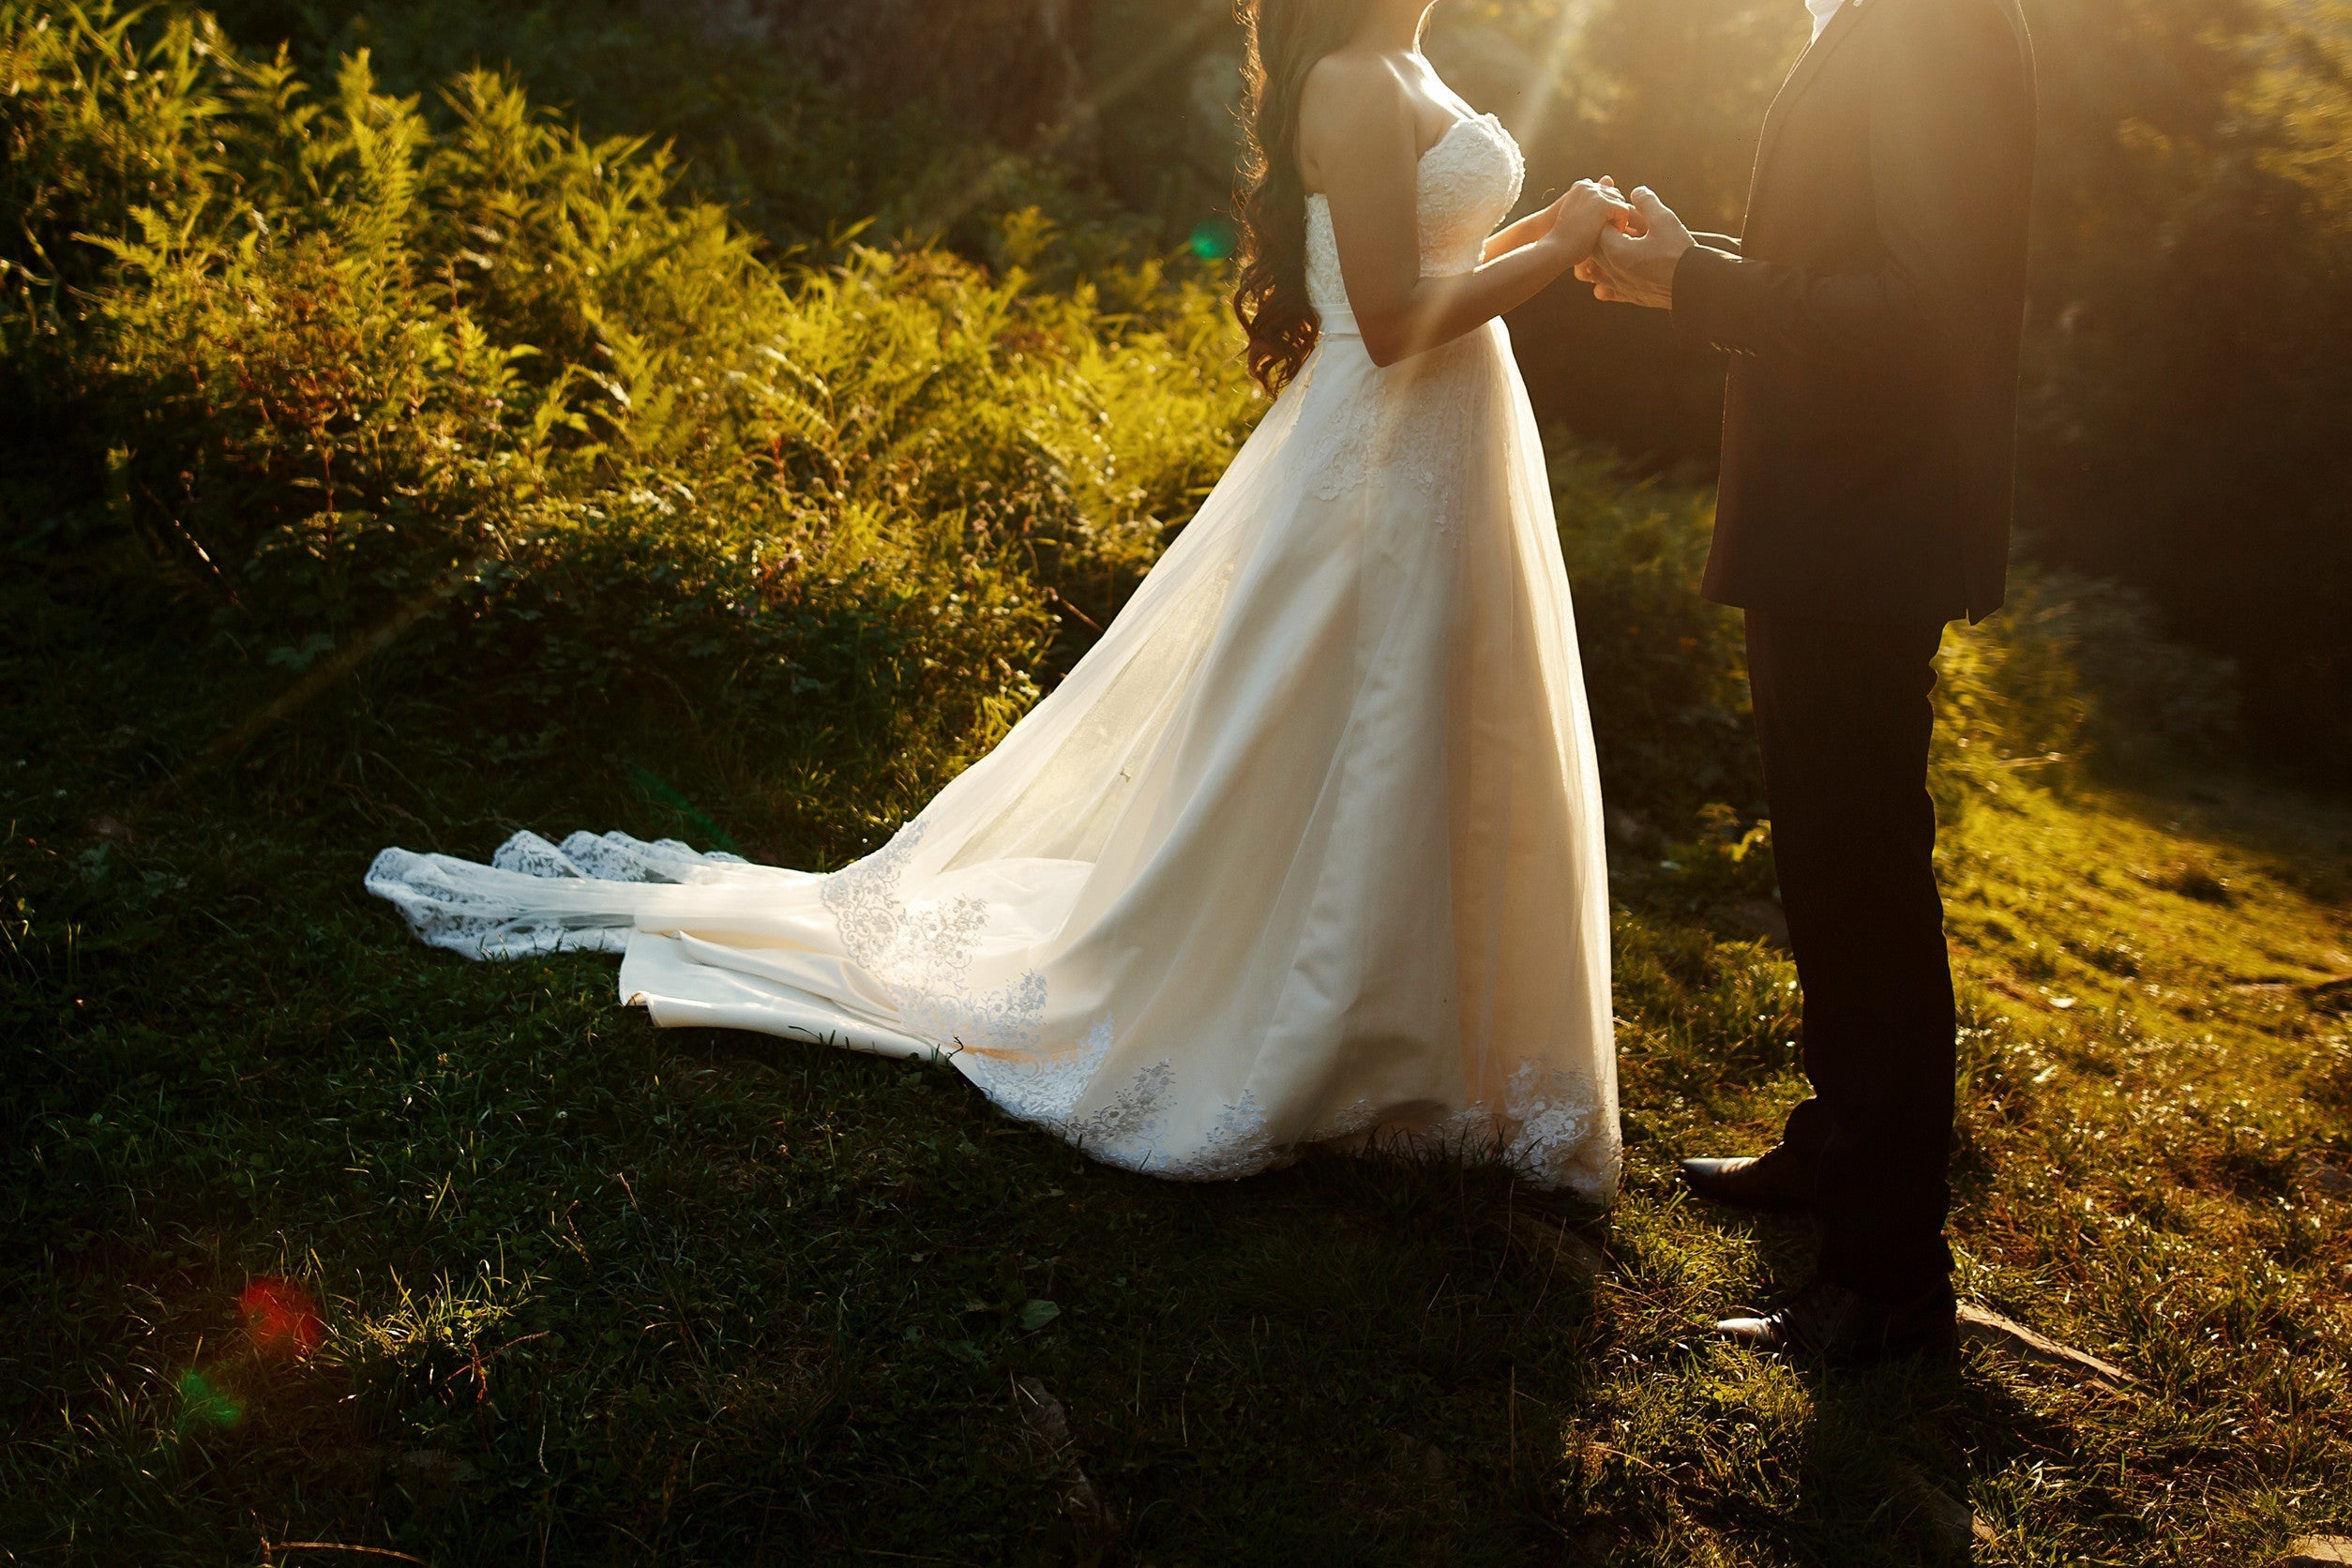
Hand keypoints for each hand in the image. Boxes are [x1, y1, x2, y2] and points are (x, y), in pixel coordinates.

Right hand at [1538, 177, 1636, 268]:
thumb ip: (1596, 201)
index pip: (1606, 193)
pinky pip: (1624, 211)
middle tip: (1604, 233)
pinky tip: (1608, 237)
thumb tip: (1609, 179)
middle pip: (1616, 196)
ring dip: (1617, 220)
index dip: (1606, 212)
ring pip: (1621, 203)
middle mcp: (1587, 185)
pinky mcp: (1603, 204)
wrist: (1557, 249)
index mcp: (1580, 186)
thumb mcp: (1581, 215)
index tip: (1596, 228)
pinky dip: (1620, 225)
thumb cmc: (1567, 237)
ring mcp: (1595, 193)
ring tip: (1605, 236)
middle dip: (1613, 214)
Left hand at [1574, 186, 1692, 309]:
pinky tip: (1616, 270)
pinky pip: (1605, 291)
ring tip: (1613, 246)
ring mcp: (1619, 287)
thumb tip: (1636, 191)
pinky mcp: (1628, 297)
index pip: (1599, 228)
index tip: (1622, 211)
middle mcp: (1613, 271)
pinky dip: (1603, 281)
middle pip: (1593, 249)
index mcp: (1617, 251)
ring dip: (1597, 257)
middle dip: (1602, 234)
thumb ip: (1647, 202)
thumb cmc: (1681, 251)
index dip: (1609, 217)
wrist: (1696, 285)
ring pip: (1593, 272)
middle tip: (1618, 224)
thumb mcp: (1665, 219)